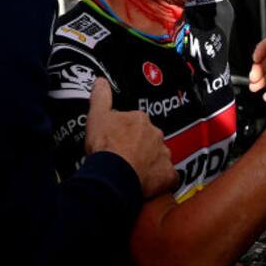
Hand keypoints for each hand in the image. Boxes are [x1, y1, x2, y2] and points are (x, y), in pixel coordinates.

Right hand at [84, 78, 177, 197]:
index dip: (126, 131)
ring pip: (159, 157)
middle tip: (125, 156)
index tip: (117, 140)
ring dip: (150, 162)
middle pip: (149, 139)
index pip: (136, 122)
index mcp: (140, 120)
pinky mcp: (168, 175)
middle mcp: (156, 135)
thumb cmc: (105, 147)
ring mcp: (164, 155)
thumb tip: (101, 81)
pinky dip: (161, 180)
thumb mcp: (97, 116)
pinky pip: (168, 177)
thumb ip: (100, 97)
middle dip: (140, 146)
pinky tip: (149, 184)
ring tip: (134, 172)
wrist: (113, 175)